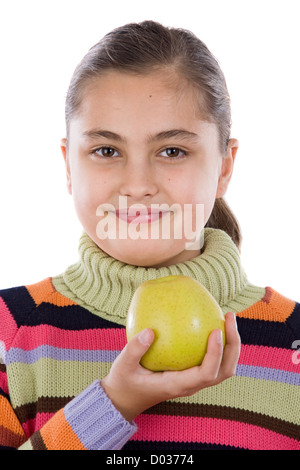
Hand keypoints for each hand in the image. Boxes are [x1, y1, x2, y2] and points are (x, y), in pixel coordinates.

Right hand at [101, 312, 239, 421]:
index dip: (216, 353)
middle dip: (233, 345)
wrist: (124, 398)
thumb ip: (134, 350)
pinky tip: (209, 321)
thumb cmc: (124, 382)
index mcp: (178, 386)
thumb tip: (150, 331)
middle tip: (229, 317)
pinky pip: (211, 359)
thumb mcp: (123, 366)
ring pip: (223, 367)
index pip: (206, 374)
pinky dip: (218, 343)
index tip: (215, 330)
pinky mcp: (191, 373)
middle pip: (224, 370)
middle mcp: (191, 385)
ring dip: (230, 344)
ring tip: (226, 317)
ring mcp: (193, 380)